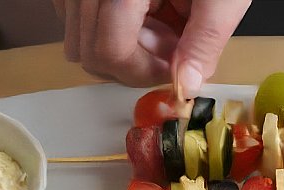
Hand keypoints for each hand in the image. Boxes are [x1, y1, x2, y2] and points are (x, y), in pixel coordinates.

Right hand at [52, 0, 250, 95]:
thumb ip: (204, 41)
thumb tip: (187, 84)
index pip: (110, 51)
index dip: (144, 72)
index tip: (172, 67)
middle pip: (92, 53)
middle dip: (134, 63)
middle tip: (170, 45)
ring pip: (83, 42)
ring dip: (123, 48)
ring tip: (160, 23)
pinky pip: (79, 22)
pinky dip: (109, 29)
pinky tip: (143, 12)